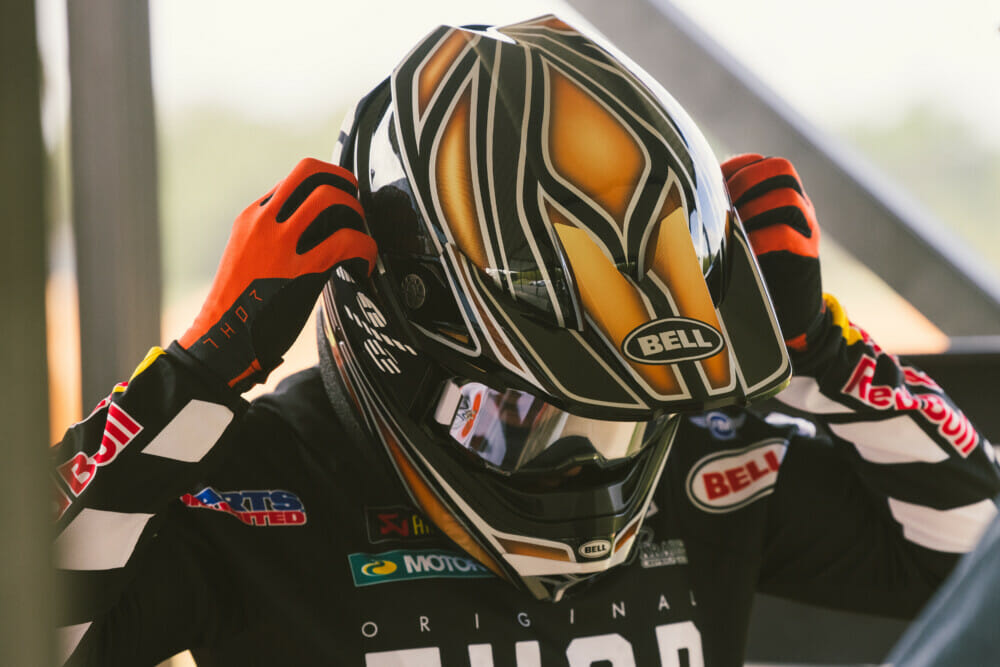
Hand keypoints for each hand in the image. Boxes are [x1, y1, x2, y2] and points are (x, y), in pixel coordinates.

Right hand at [178, 158, 376, 391]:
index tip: (340, 198)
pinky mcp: (302, 269)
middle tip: (357, 201)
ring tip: (360, 233)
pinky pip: (347, 241)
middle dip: (344, 180)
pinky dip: (366, 248)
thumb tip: (312, 232)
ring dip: (356, 211)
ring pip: (330, 197)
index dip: (325, 183)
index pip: (294, 178)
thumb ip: (274, 238)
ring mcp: (281, 243)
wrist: (222, 340)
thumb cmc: (239, 306)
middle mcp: (265, 221)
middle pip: (311, 170)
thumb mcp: (248, 257)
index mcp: (252, 217)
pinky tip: (364, 264)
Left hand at [721, 154, 823, 351]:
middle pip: (781, 170)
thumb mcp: (741, 239)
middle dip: (747, 181)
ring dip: (753, 208)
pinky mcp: (806, 257)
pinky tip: (742, 249)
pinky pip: (785, 234)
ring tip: (731, 225)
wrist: (791, 319)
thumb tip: (678, 200)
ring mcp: (807, 230)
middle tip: (723, 203)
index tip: (716, 181)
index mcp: (783, 199)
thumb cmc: (754, 275)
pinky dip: (760, 237)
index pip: (766, 164)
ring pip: (786, 198)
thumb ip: (725, 217)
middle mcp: (799, 209)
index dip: (740, 166)